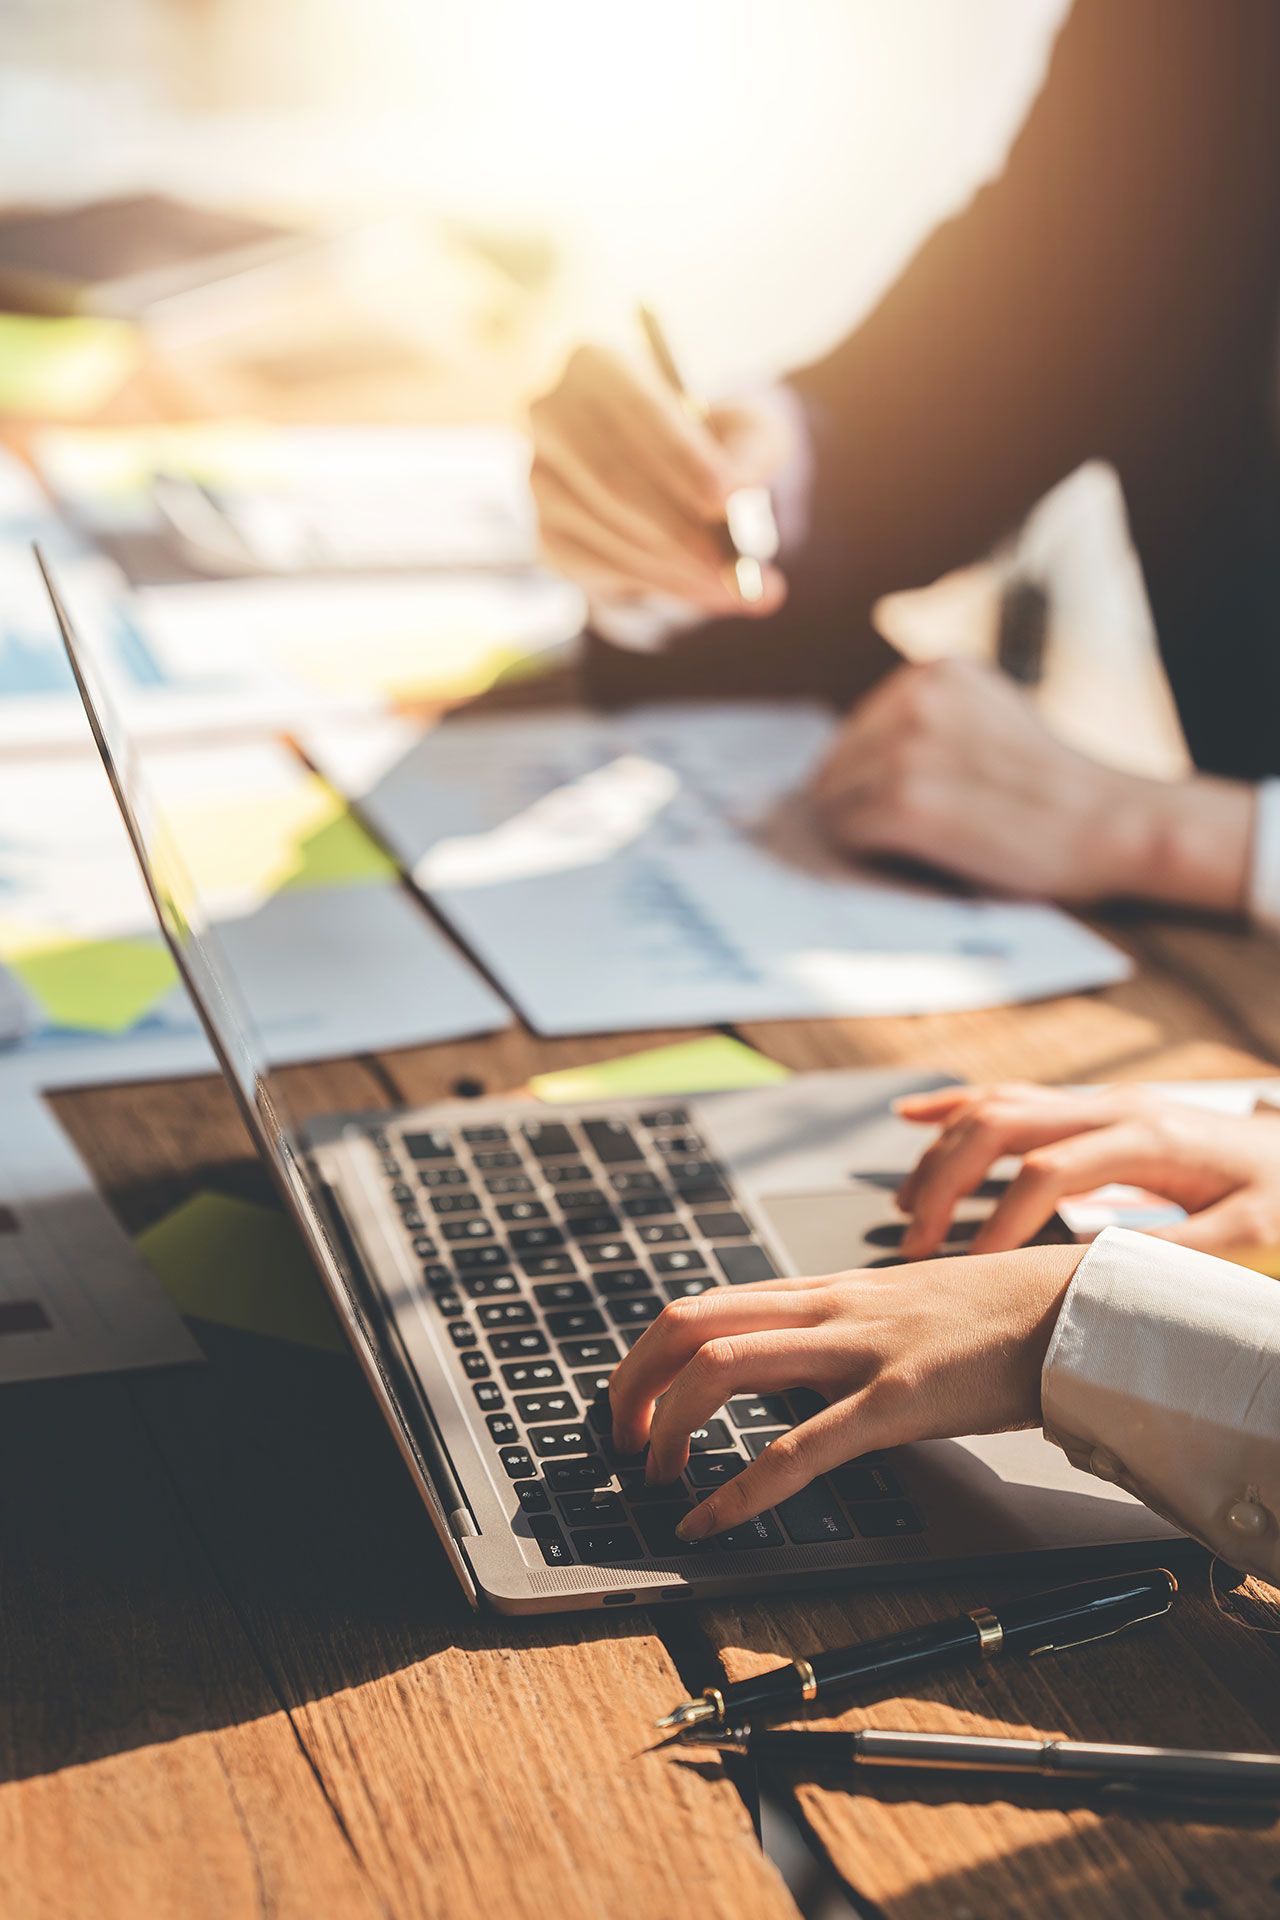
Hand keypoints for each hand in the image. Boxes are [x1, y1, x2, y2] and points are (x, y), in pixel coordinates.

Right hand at [529, 344, 791, 615]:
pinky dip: (655, 587)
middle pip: (613, 481)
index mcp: (597, 362)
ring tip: (741, 592)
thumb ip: (752, 452)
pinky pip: (597, 571)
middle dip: (682, 533)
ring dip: (677, 570)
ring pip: (608, 533)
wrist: (670, 468)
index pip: (638, 409)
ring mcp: (539, 479)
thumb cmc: (711, 440)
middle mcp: (551, 414)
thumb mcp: (747, 429)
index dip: (683, 456)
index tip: (730, 499)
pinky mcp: (545, 535)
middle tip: (738, 571)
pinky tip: (700, 591)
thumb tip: (740, 489)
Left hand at [607, 1244, 1082, 1540]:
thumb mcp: (892, 1310)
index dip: (645, 1356)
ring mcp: (859, 1351)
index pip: (701, 1305)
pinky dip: (740, 1491)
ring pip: (723, 1368)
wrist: (1072, 1309)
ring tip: (655, 1480)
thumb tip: (780, 1364)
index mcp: (822, 1292)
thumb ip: (833, 1330)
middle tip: (621, 1444)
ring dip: (669, 1429)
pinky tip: (709, 1525)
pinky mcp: (898, 1400)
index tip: (629, 1405)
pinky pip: (801, 1448)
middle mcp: (827, 1309)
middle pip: (688, 1325)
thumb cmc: (989, 1318)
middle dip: (632, 1385)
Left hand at [810, 658, 1253, 909]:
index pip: (855, 732)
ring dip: (854, 833)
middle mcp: (916, 699)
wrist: (1114, 823)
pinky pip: (847, 832)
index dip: (861, 778)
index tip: (885, 808)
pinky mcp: (906, 802)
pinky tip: (906, 860)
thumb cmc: (1056, 788)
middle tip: (886, 839)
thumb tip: (857, 757)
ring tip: (901, 851)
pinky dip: (864, 853)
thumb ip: (931, 722)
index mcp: (935, 672)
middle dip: (848, 805)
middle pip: (833, 766)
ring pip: (832, 800)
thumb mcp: (992, 718)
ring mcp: (908, 749)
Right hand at [897, 1081, 1279, 1256]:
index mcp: (1146, 1138)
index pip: (1048, 1174)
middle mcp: (1111, 1108)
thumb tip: (1105, 1275)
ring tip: (907, 1204)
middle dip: (946, 1181)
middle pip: (1001, 1127)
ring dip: (942, 1151)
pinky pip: (1009, 1097)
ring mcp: (1097, 1102)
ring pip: (996, 1106)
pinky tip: (914, 1117)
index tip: (974, 1269)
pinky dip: (955, 1106)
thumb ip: (1182, 1252)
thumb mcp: (1252, 1231)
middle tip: (917, 1239)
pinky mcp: (1090, 1108)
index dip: (1002, 1222)